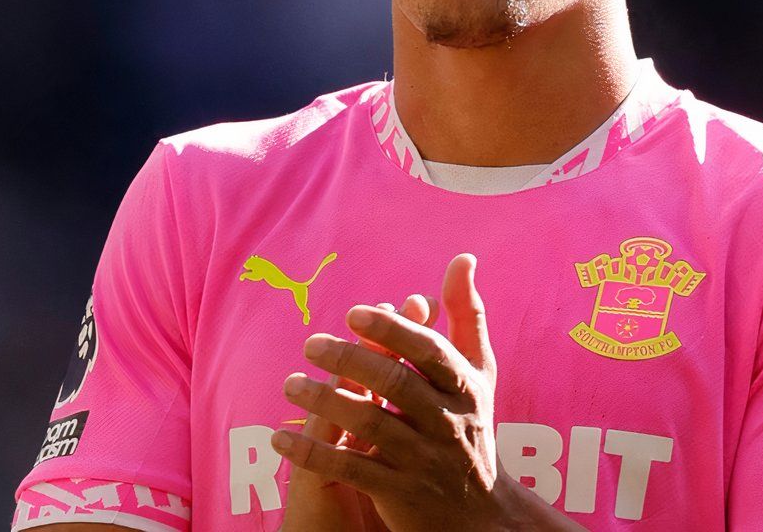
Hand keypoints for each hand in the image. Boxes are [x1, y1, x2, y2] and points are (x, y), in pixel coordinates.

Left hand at [273, 254, 520, 531]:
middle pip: (399, 386)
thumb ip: (466, 315)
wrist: (482, 516)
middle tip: (311, 343)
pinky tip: (281, 439)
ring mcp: (424, 460)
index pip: (430, 352)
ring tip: (289, 384)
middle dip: (353, 362)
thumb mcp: (478, 373)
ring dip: (327, 402)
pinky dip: (314, 453)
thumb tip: (463, 257)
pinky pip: (352, 468)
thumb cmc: (473, 428)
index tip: (354, 313)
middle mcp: (448, 422)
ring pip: (372, 426)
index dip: (393, 331)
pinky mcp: (400, 493)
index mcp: (464, 387)